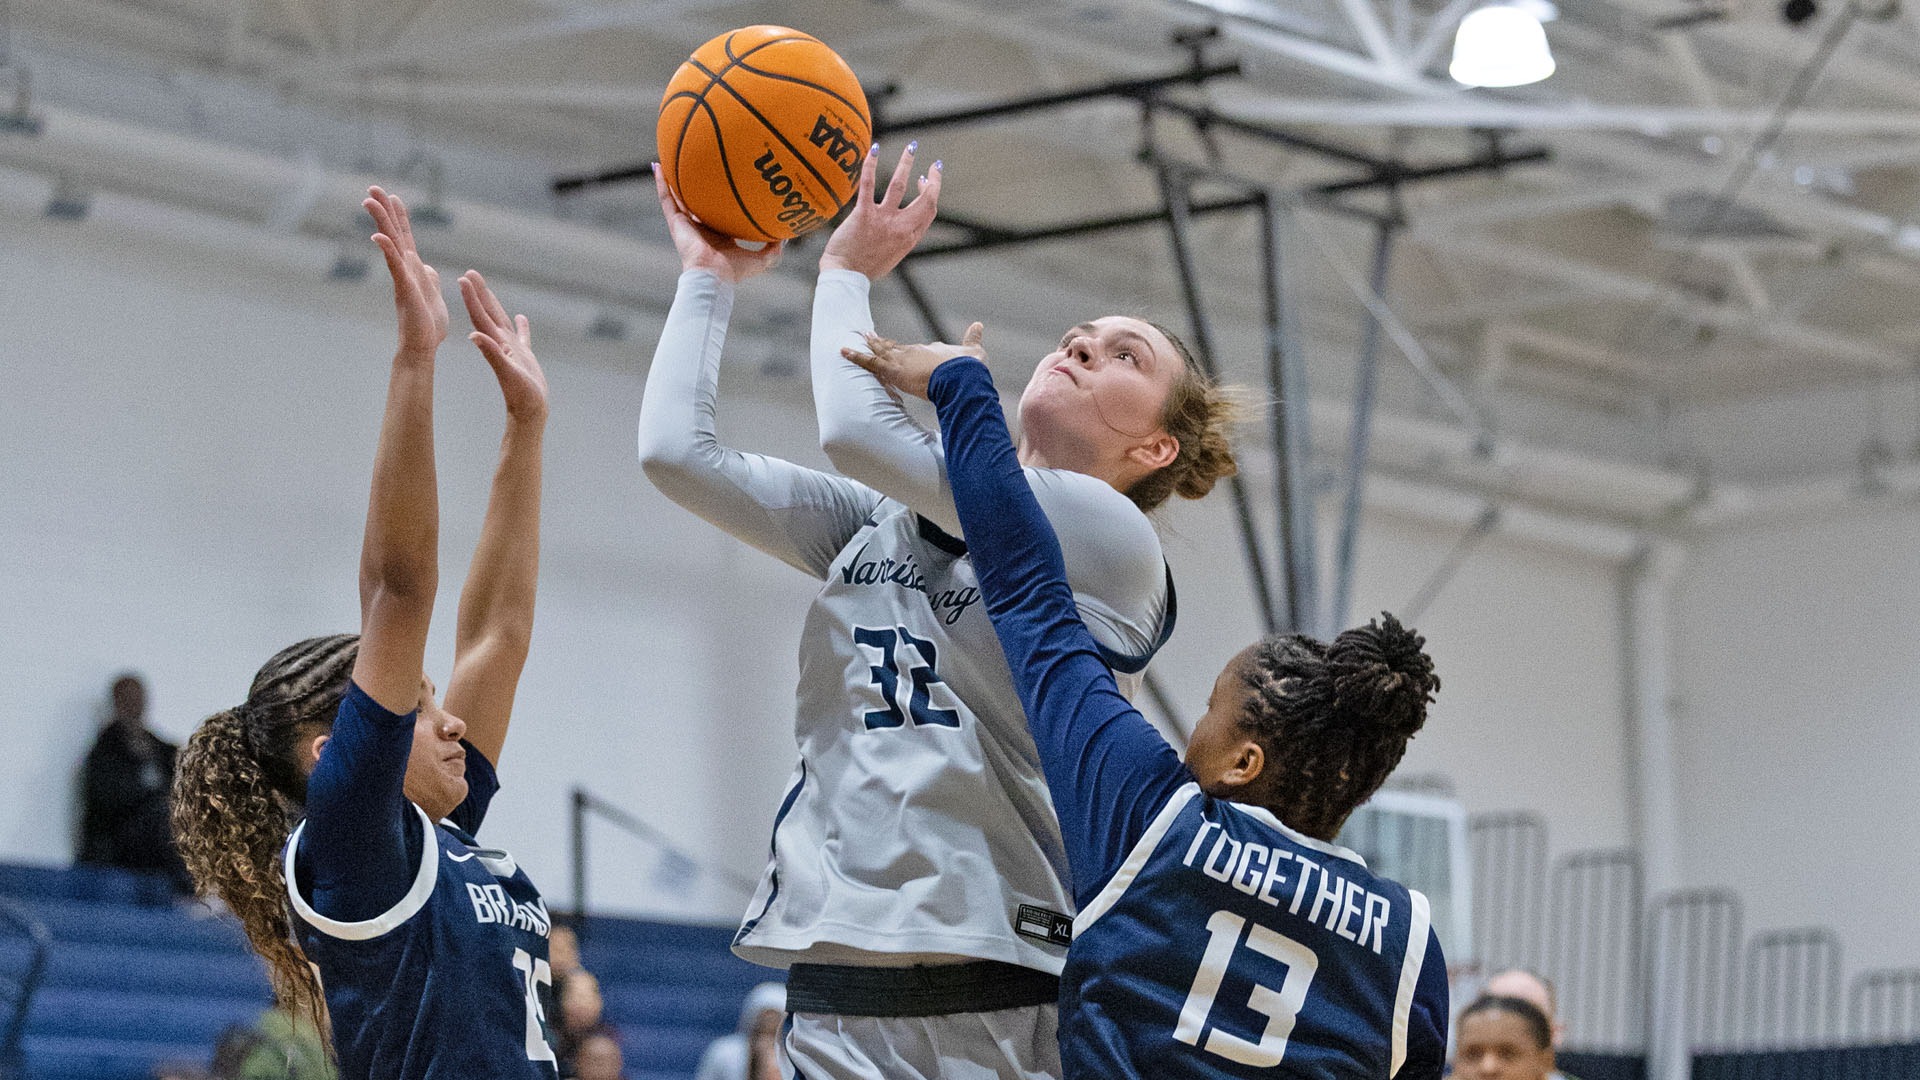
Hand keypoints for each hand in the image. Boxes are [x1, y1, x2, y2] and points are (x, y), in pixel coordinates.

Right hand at [365, 186, 448, 355]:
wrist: (423, 347)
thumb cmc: (427, 325)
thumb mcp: (433, 294)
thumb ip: (429, 278)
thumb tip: (429, 267)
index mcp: (414, 268)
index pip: (405, 236)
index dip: (400, 216)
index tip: (393, 196)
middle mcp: (405, 269)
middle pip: (393, 233)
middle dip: (384, 210)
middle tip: (372, 187)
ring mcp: (403, 278)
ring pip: (391, 244)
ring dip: (381, 222)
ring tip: (369, 201)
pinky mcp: (405, 290)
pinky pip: (395, 267)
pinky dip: (388, 251)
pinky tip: (379, 236)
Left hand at [460, 270, 546, 422]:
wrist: (530, 412)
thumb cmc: (522, 395)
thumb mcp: (507, 373)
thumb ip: (491, 353)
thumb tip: (473, 336)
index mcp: (496, 344)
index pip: (480, 316)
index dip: (471, 298)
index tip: (463, 279)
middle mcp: (502, 343)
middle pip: (488, 313)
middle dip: (479, 293)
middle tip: (470, 273)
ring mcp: (514, 350)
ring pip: (501, 320)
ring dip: (494, 304)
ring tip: (487, 288)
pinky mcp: (525, 357)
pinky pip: (522, 336)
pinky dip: (521, 325)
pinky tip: (520, 317)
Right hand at [653, 163, 785, 282]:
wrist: (712, 276)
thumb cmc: (734, 271)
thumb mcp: (762, 259)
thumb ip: (775, 248)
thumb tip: (787, 234)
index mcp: (720, 234)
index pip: (720, 212)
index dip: (722, 199)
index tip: (726, 182)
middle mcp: (702, 226)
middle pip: (699, 200)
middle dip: (698, 184)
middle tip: (699, 163)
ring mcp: (686, 223)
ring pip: (678, 195)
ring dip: (673, 178)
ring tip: (670, 157)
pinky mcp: (675, 222)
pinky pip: (666, 198)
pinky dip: (661, 183)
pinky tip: (657, 166)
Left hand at [819, 142, 941, 278]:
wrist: (846, 278)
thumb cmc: (864, 269)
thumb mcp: (891, 256)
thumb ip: (900, 239)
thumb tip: (902, 227)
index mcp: (909, 238)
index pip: (929, 210)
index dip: (931, 192)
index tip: (925, 180)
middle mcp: (901, 227)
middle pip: (925, 199)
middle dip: (933, 178)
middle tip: (933, 162)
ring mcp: (883, 220)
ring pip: (899, 185)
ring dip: (907, 163)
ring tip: (912, 147)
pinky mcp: (863, 215)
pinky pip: (869, 185)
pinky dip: (871, 165)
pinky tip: (875, 149)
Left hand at [842, 321, 984, 399]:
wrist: (961, 376)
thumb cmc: (968, 368)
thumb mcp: (974, 352)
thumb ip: (973, 339)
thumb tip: (979, 324)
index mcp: (930, 350)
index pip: (914, 350)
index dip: (907, 351)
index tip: (902, 351)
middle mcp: (914, 352)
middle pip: (894, 347)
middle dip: (882, 342)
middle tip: (868, 335)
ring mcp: (902, 360)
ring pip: (880, 352)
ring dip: (868, 346)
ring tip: (857, 338)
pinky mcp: (894, 370)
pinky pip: (870, 362)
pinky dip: (857, 357)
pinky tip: (844, 351)